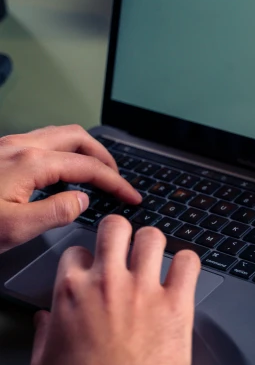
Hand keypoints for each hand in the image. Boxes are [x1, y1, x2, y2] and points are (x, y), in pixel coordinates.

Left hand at [0, 125, 140, 253]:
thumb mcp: (15, 228)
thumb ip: (55, 213)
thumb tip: (82, 201)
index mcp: (30, 163)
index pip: (87, 167)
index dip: (115, 182)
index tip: (131, 196)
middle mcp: (20, 147)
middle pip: (78, 138)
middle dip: (103, 158)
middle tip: (117, 179)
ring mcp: (8, 147)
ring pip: (59, 136)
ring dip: (83, 152)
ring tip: (96, 173)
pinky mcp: (0, 153)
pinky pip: (41, 143)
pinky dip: (62, 153)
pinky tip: (62, 173)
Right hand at [30, 215, 200, 364]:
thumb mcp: (42, 364)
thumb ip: (43, 335)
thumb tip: (44, 322)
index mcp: (72, 291)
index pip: (78, 252)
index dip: (87, 260)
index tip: (94, 272)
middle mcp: (107, 281)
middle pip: (115, 228)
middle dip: (120, 234)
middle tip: (126, 248)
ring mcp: (144, 289)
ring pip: (152, 237)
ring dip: (154, 245)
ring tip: (156, 259)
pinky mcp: (176, 303)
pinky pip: (188, 263)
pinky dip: (188, 264)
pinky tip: (183, 273)